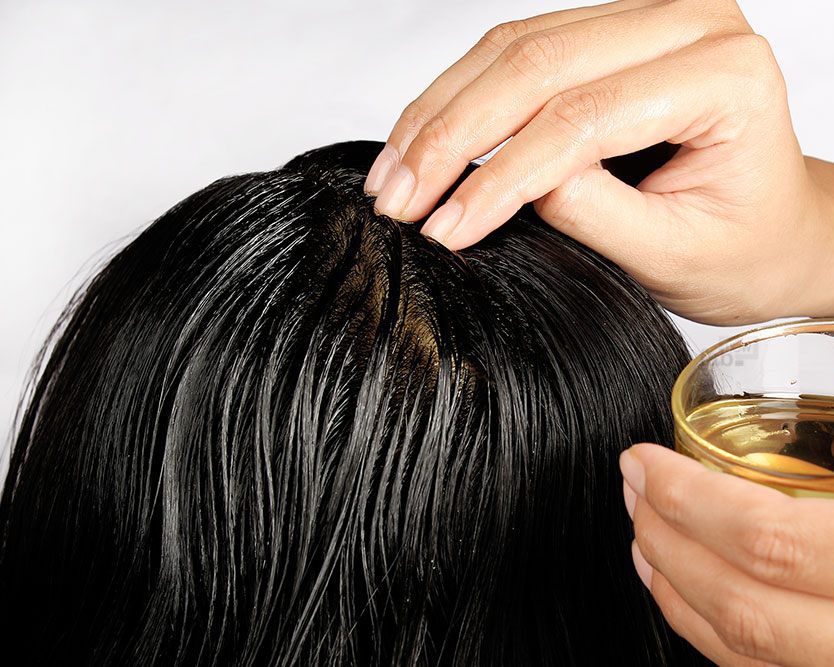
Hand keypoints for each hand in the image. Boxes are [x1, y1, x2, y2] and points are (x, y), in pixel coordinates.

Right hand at [365, 0, 833, 324]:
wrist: (768, 229)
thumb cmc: (741, 245)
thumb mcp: (674, 251)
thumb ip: (593, 213)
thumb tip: (504, 185)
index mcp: (725, 75)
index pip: (584, 117)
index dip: (500, 177)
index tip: (445, 229)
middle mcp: (686, 23)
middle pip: (536, 64)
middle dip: (451, 139)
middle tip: (398, 198)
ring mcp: (642, 20)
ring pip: (510, 48)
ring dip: (439, 114)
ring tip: (392, 177)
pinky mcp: (604, 34)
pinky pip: (512, 50)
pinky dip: (456, 98)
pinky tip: (418, 140)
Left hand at [620, 443, 833, 665]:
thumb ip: (819, 468)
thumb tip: (804, 410)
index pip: (762, 539)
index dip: (687, 497)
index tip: (645, 460)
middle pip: (735, 598)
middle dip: (666, 537)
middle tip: (636, 488)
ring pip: (740, 641)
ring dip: (675, 582)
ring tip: (644, 532)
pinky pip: (759, 666)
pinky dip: (706, 623)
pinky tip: (686, 590)